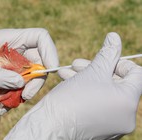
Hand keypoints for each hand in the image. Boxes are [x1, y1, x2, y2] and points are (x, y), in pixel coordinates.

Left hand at [0, 28, 58, 99]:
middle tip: (26, 95)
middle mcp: (16, 51)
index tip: (50, 69)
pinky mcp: (9, 78)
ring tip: (6, 102)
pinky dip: (13, 98)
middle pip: (39, 62)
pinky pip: (19, 89)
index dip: (50, 51)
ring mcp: (13, 66)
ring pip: (30, 78)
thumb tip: (21, 83)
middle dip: (36, 80)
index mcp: (11, 39)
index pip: (40, 38)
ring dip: (23, 92)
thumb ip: (0, 76)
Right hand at [5, 32, 141, 139]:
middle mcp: (125, 117)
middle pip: (117, 84)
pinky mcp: (100, 128)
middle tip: (77, 63)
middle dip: (96, 69)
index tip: (104, 58)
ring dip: (87, 79)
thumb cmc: (71, 99)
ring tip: (67, 72)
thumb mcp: (91, 72)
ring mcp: (113, 125)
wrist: (50, 127)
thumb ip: (108, 54)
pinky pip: (98, 105)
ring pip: (104, 94)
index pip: (136, 75)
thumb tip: (115, 37)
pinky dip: (86, 93)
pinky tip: (69, 83)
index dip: (120, 62)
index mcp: (128, 102)